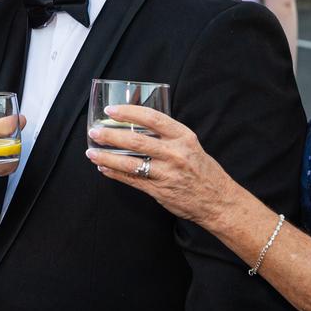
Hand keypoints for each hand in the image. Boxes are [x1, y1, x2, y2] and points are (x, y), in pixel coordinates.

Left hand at [85, 104, 230, 226]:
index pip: (152, 118)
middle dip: (110, 135)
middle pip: (136, 141)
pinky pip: (132, 180)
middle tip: (94, 131)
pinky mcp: (159, 190)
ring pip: (129, 162)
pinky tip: (104, 168)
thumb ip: (168, 135)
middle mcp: (174, 153)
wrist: (218, 200)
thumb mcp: (190, 145)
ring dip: (107, 157)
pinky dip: (115, 173)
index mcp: (183, 136)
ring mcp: (166, 173)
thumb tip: (138, 123)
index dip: (129, 112)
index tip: (111, 110)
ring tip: (92, 152)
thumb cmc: (203, 170)